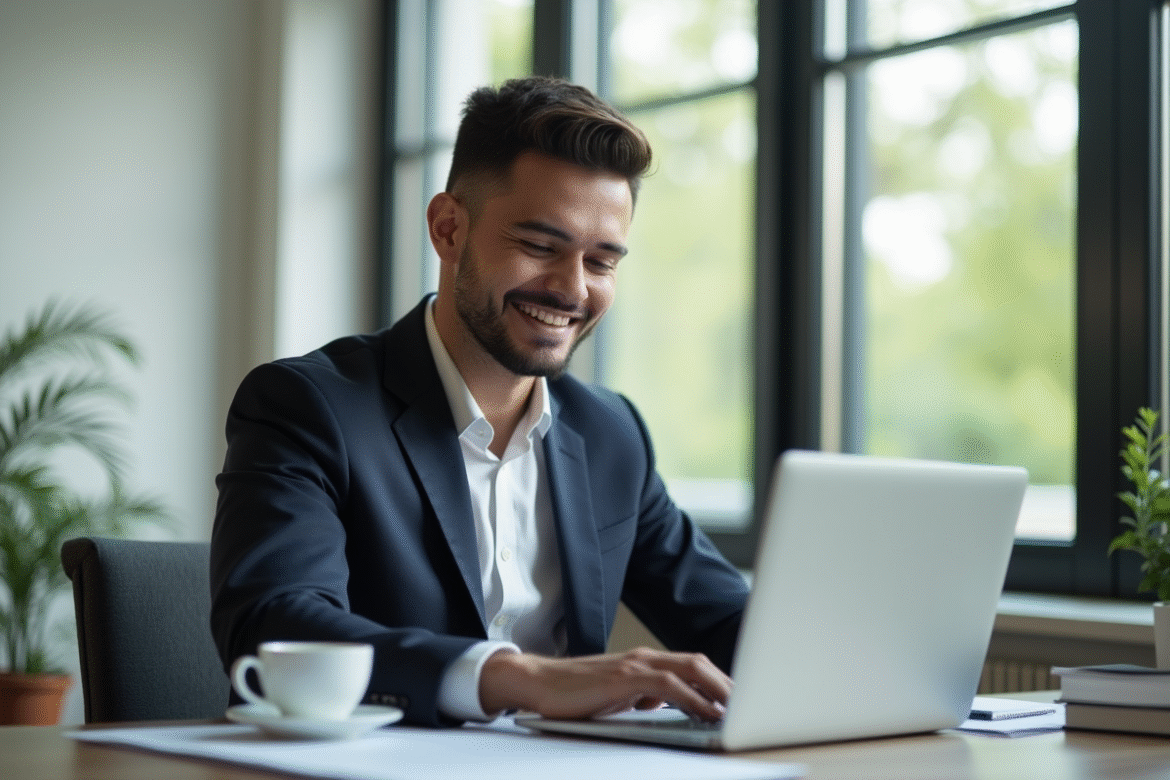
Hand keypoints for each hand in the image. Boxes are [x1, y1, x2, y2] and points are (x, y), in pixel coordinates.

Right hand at [478, 647, 730, 721]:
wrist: (538, 683)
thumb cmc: (575, 694)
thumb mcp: (618, 697)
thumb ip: (645, 696)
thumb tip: (670, 706)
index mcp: (646, 662)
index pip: (693, 666)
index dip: (721, 680)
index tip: (741, 699)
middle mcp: (645, 658)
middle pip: (700, 663)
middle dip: (729, 684)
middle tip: (754, 704)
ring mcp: (635, 665)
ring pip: (691, 669)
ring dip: (719, 689)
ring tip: (740, 710)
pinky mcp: (624, 678)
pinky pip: (669, 685)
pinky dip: (693, 699)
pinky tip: (707, 713)